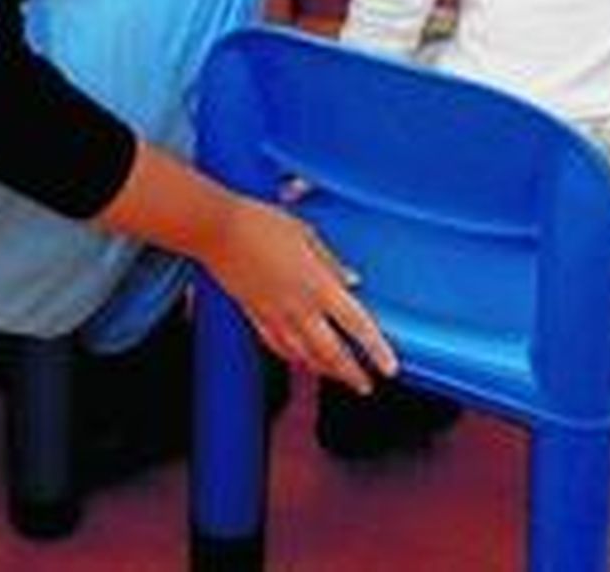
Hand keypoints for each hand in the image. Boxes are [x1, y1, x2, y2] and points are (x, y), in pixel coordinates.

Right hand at [204, 195, 396, 392]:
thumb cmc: (262, 223)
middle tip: (365, 385)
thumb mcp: (306, 234)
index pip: (356, 324)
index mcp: (318, 284)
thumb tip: (352, 279)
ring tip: (338, 377)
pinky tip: (299, 360)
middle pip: (332, 352)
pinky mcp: (255, 315)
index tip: (390, 367)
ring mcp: (275, 315)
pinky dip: (292, 358)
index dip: (376, 349)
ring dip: (325, 370)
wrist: (220, 230)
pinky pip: (277, 346)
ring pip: (304, 355)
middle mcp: (299, 306)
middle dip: (352, 374)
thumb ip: (331, 261)